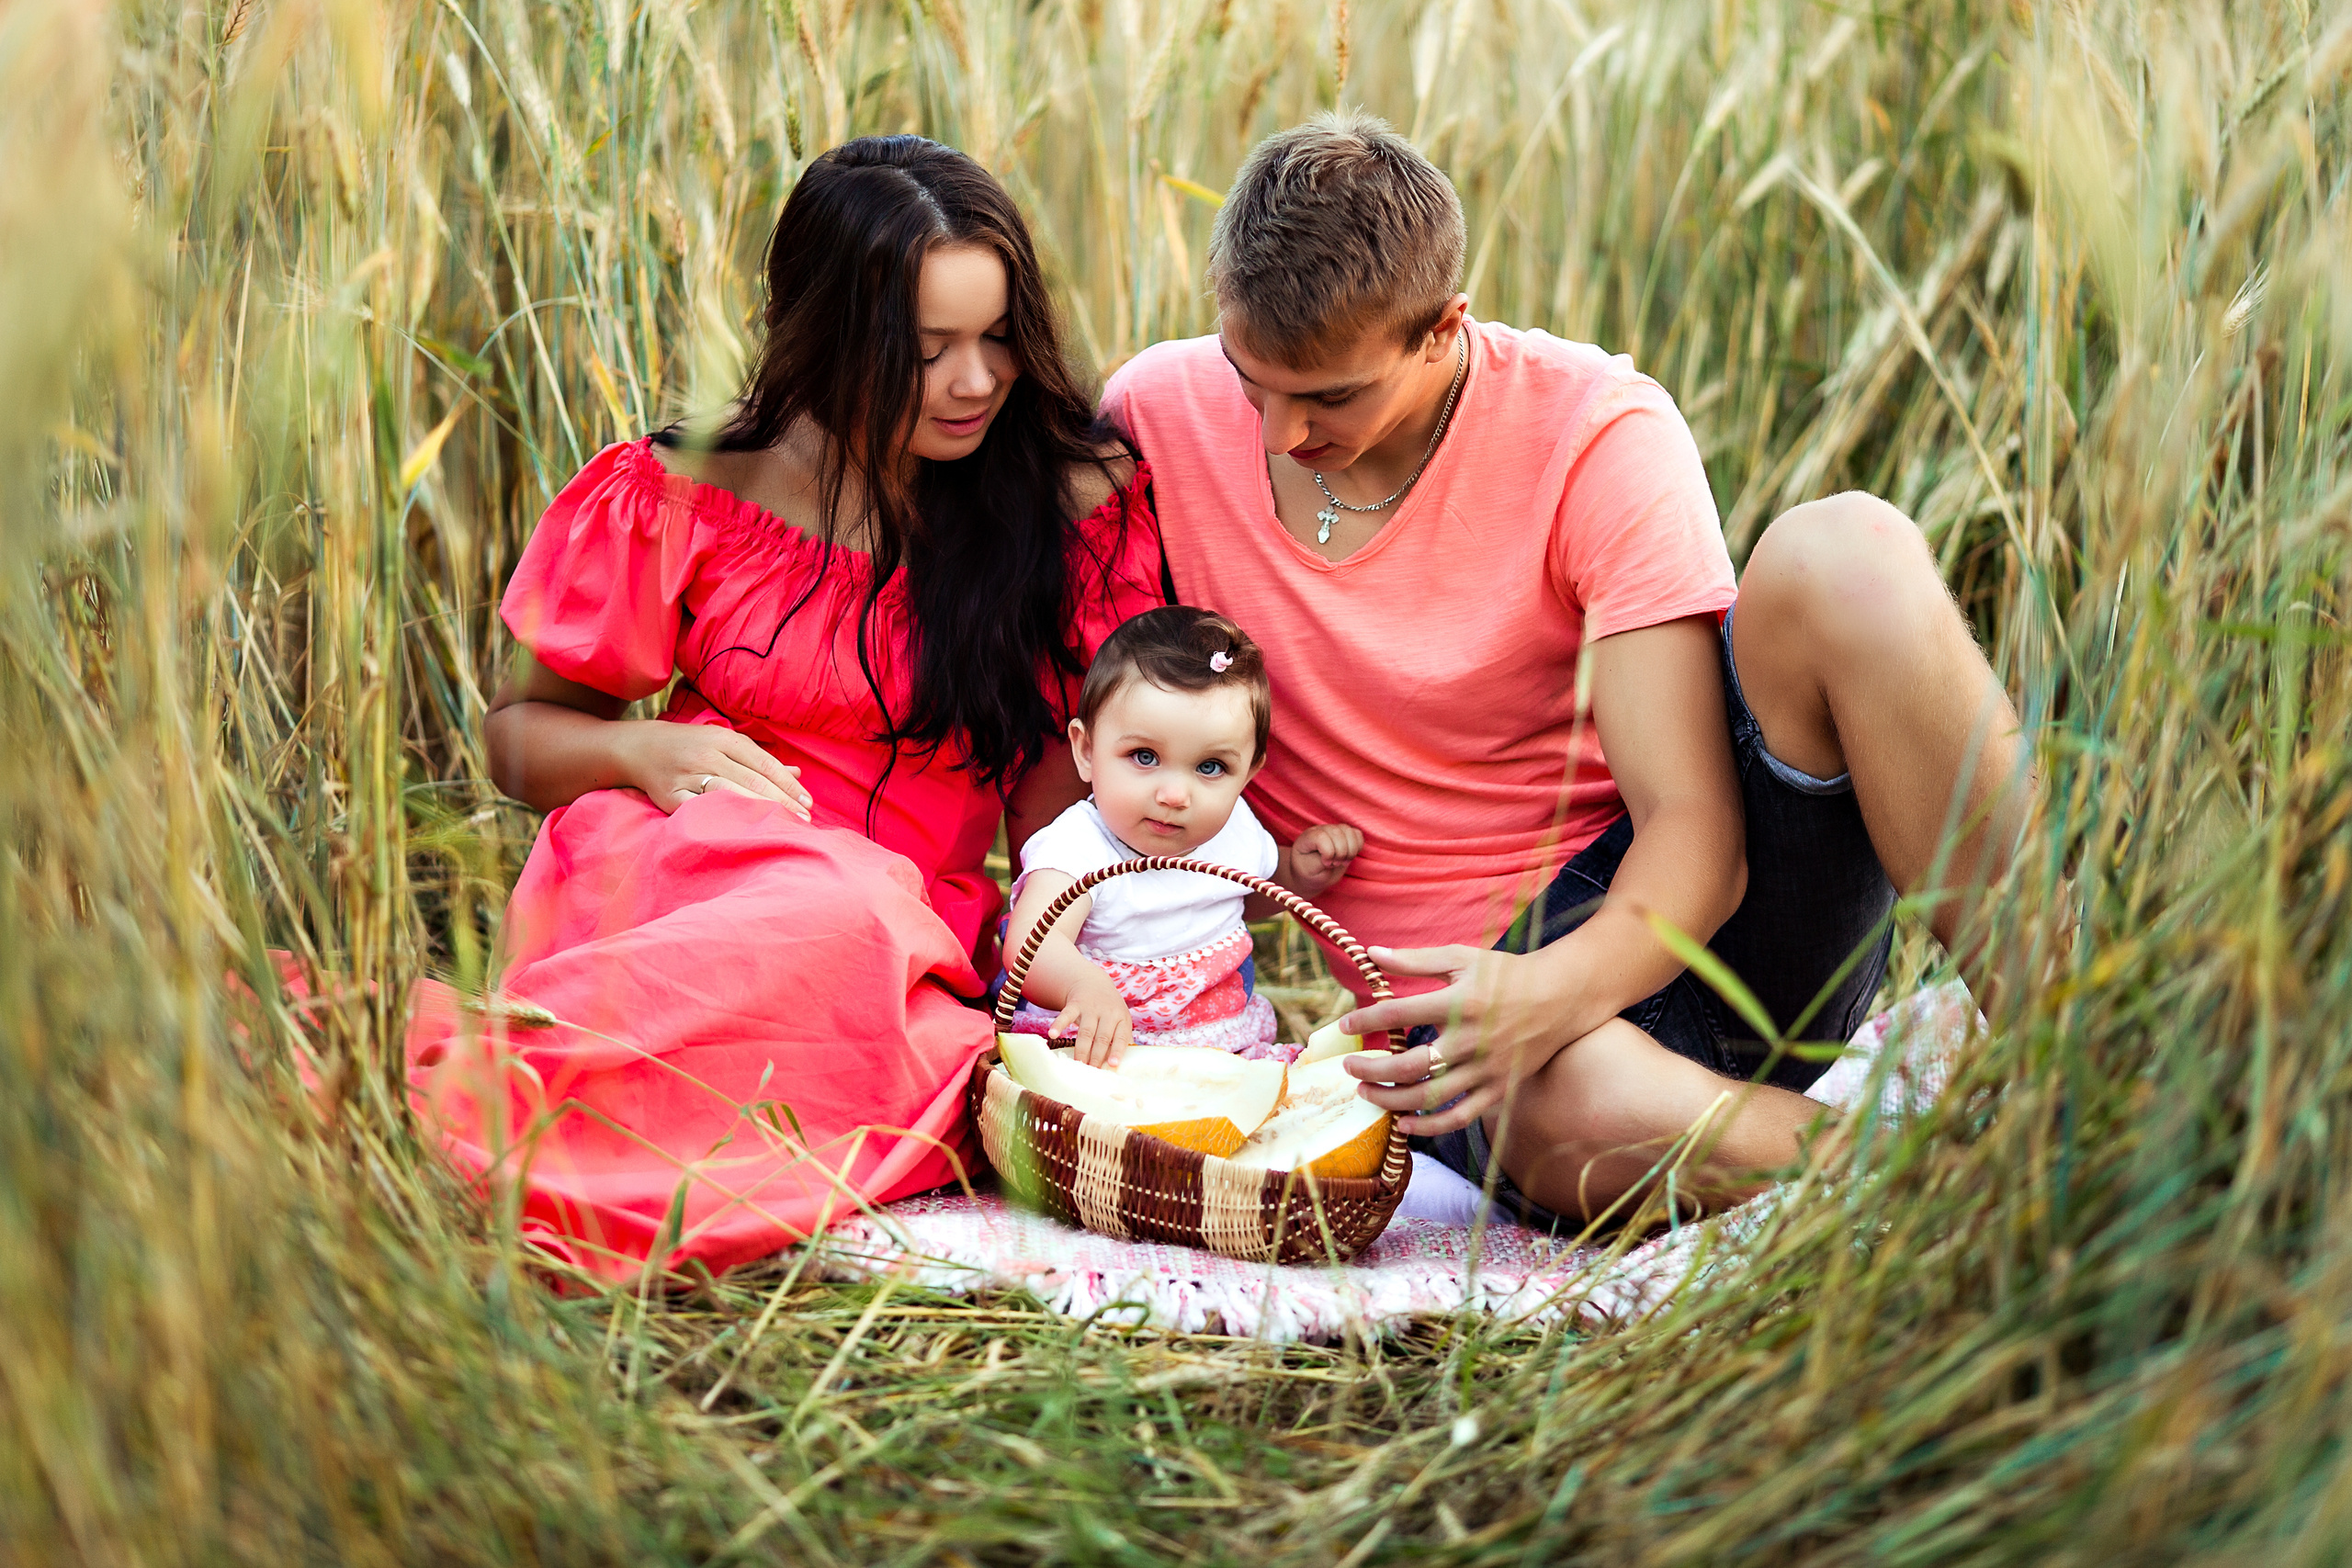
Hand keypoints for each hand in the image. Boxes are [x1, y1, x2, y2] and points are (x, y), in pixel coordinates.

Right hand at [615, 720, 813, 818]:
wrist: (640, 748)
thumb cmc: (693, 746)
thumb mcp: (725, 743)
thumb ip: (759, 759)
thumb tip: (797, 774)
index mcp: (724, 739)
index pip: (764, 764)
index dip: (788, 785)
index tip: (808, 804)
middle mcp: (707, 755)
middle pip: (751, 780)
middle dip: (781, 802)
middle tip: (804, 821)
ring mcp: (688, 775)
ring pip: (728, 794)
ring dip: (757, 812)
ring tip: (780, 827)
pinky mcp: (670, 795)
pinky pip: (697, 809)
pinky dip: (719, 819)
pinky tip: (740, 831)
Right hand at [1051, 975, 1135, 1067]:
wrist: (1093, 983)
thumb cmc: (1109, 1009)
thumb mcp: (1121, 1019)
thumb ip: (1122, 1039)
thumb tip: (1121, 1065)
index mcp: (1121, 1018)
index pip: (1121, 1037)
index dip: (1117, 1051)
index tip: (1113, 1065)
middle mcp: (1108, 1013)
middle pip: (1102, 1038)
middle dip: (1096, 1056)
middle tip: (1092, 1071)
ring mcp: (1091, 1008)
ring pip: (1086, 1032)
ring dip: (1082, 1050)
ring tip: (1079, 1064)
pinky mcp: (1075, 1005)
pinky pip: (1066, 1015)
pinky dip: (1059, 1025)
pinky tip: (1052, 1034)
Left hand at [1284, 824, 1363, 896]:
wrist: (1314, 873)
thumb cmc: (1309, 871)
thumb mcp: (1310, 871)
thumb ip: (1319, 861)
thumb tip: (1333, 854)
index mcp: (1307, 838)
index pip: (1321, 837)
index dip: (1328, 852)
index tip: (1326, 864)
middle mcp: (1320, 830)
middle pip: (1337, 833)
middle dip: (1340, 853)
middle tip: (1335, 864)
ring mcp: (1333, 830)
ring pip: (1349, 832)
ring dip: (1351, 850)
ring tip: (1343, 862)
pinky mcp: (1345, 834)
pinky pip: (1357, 834)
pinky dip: (1358, 846)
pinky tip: (1349, 856)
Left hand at [1336, 944, 1572, 1136]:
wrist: (1561, 997)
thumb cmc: (1506, 973)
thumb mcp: (1461, 957)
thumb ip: (1414, 960)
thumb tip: (1370, 954)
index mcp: (1460, 1002)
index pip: (1400, 1014)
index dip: (1367, 1021)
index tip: (1345, 1025)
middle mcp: (1472, 1039)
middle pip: (1410, 1065)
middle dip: (1371, 1070)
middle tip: (1350, 1067)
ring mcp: (1487, 1068)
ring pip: (1430, 1096)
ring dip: (1391, 1100)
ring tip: (1366, 1093)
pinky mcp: (1499, 1089)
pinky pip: (1460, 1116)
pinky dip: (1429, 1127)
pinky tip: (1403, 1124)